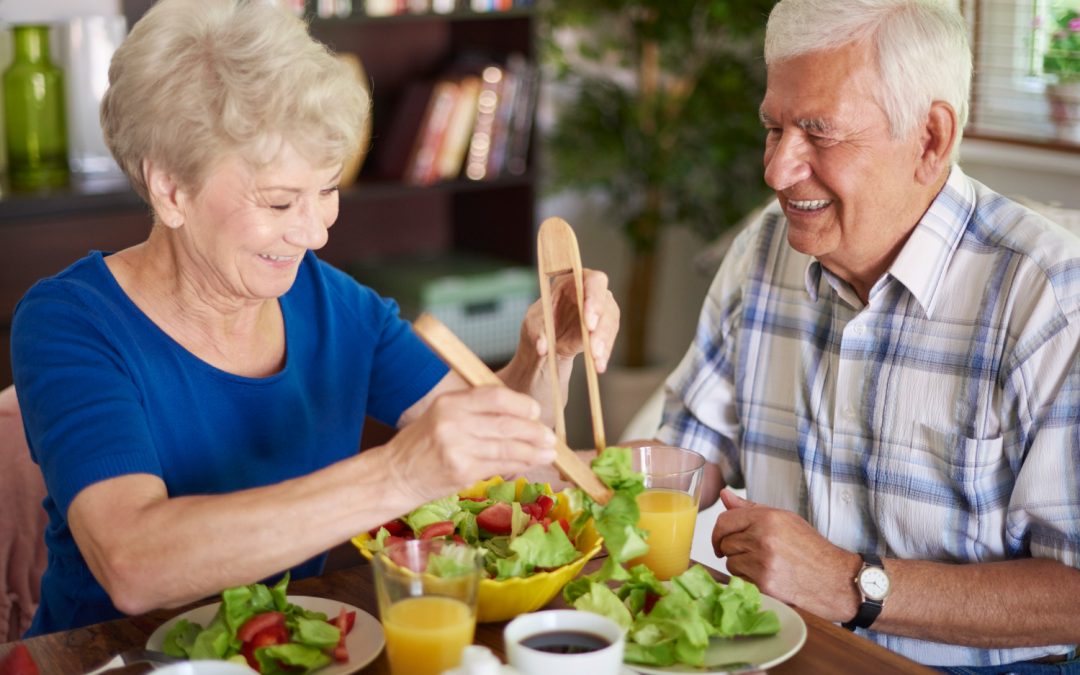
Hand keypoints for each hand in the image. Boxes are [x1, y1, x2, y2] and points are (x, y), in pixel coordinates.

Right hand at [385, 386, 557, 503]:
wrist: (395, 475)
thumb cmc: (422, 444)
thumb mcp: (443, 414)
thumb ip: (475, 410)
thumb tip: (520, 414)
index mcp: (450, 402)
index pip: (495, 396)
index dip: (521, 404)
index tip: (535, 412)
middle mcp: (453, 422)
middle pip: (506, 423)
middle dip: (534, 431)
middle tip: (549, 436)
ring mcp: (457, 448)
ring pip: (507, 447)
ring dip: (533, 451)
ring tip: (548, 453)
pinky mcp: (462, 472)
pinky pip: (500, 465)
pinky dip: (520, 464)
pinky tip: (531, 463)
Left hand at [520, 268, 618, 371]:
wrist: (547, 342)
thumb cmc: (540, 324)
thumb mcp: (532, 325)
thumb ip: (537, 333)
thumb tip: (542, 347)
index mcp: (574, 281)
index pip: (592, 281)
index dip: (594, 298)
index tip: (589, 320)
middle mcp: (592, 292)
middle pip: (606, 302)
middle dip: (601, 325)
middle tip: (593, 345)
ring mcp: (602, 310)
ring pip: (610, 323)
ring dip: (604, 342)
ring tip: (595, 359)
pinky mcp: (604, 329)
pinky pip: (608, 340)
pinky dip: (604, 353)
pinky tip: (599, 365)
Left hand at [712, 489, 861, 620]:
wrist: (835, 580)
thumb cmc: (811, 549)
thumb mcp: (785, 520)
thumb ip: (750, 509)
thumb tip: (724, 495)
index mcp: (768, 518)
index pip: (725, 520)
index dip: (719, 532)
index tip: (721, 540)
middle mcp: (763, 538)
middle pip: (725, 543)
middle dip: (734, 549)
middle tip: (755, 554)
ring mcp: (762, 562)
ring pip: (730, 563)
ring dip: (741, 566)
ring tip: (765, 566)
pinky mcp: (763, 584)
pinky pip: (739, 580)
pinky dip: (748, 581)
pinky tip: (768, 578)